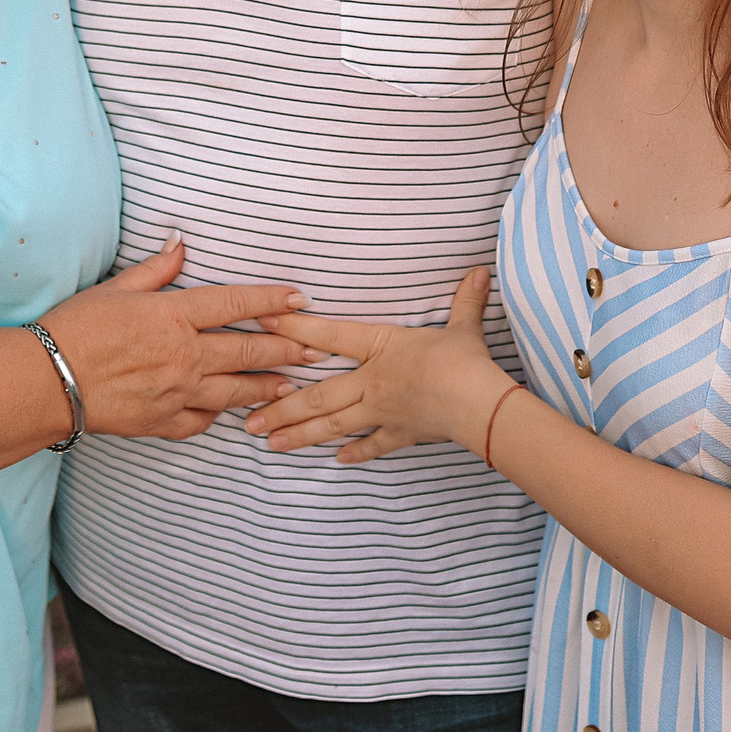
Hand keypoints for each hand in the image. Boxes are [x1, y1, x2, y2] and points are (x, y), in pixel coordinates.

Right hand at [37, 238, 314, 439]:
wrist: (45, 381)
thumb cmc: (74, 328)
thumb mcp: (115, 289)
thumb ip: (154, 270)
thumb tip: (180, 244)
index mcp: (173, 316)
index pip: (235, 303)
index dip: (271, 301)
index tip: (300, 300)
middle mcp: (184, 355)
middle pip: (248, 350)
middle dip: (286, 349)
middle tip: (314, 350)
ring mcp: (177, 392)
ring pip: (235, 391)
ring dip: (266, 387)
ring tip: (289, 386)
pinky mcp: (162, 422)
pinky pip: (201, 421)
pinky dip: (218, 416)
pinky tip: (231, 413)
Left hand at [249, 267, 504, 462]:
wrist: (477, 405)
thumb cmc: (465, 362)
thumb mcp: (463, 327)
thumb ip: (466, 300)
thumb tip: (481, 271)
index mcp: (380, 347)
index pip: (329, 336)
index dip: (294, 328)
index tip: (263, 323)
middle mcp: (372, 381)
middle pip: (317, 395)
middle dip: (280, 408)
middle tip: (249, 421)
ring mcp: (382, 410)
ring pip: (332, 424)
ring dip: (300, 435)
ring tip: (270, 444)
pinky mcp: (400, 433)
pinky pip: (372, 444)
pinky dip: (356, 452)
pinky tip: (338, 460)